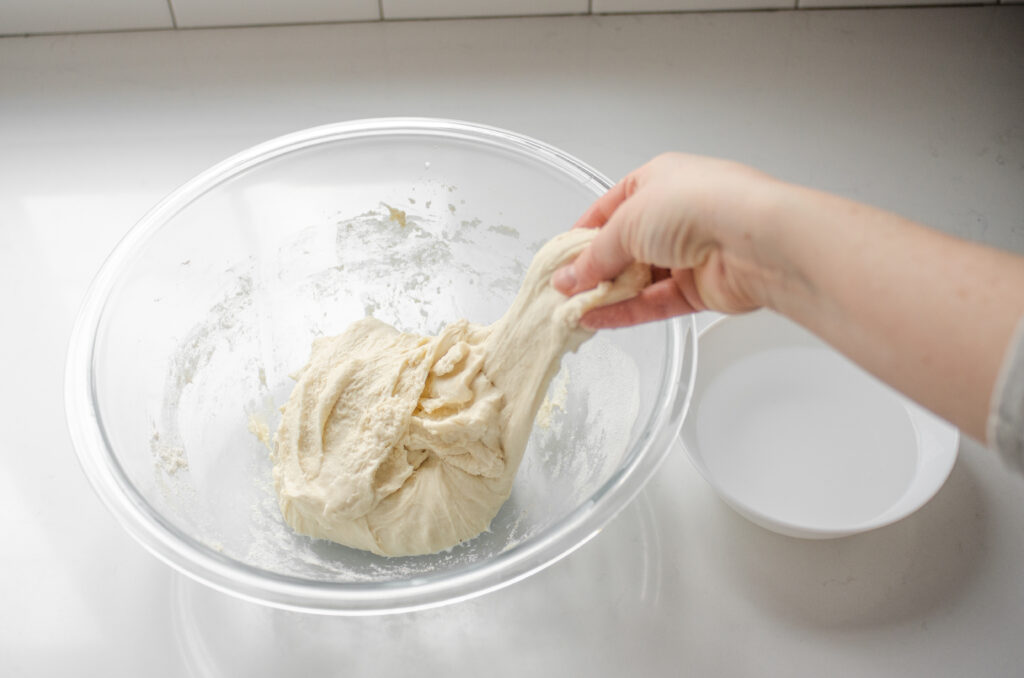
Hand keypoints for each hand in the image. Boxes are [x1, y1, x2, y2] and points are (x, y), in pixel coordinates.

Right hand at [552, 153, 780, 327]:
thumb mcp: (627, 223)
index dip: (583, 234)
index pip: (610, 208)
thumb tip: (568, 278)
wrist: (755, 240)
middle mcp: (675, 214)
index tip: (560, 259)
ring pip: (639, 279)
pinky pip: (655, 302)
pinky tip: (598, 320)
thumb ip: (594, 256)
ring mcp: (690, 252)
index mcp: (658, 181)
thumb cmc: (697, 206)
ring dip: (607, 294)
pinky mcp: (701, 288)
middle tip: (563, 290)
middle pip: (624, 247)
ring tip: (573, 310)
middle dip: (593, 270)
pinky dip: (626, 311)